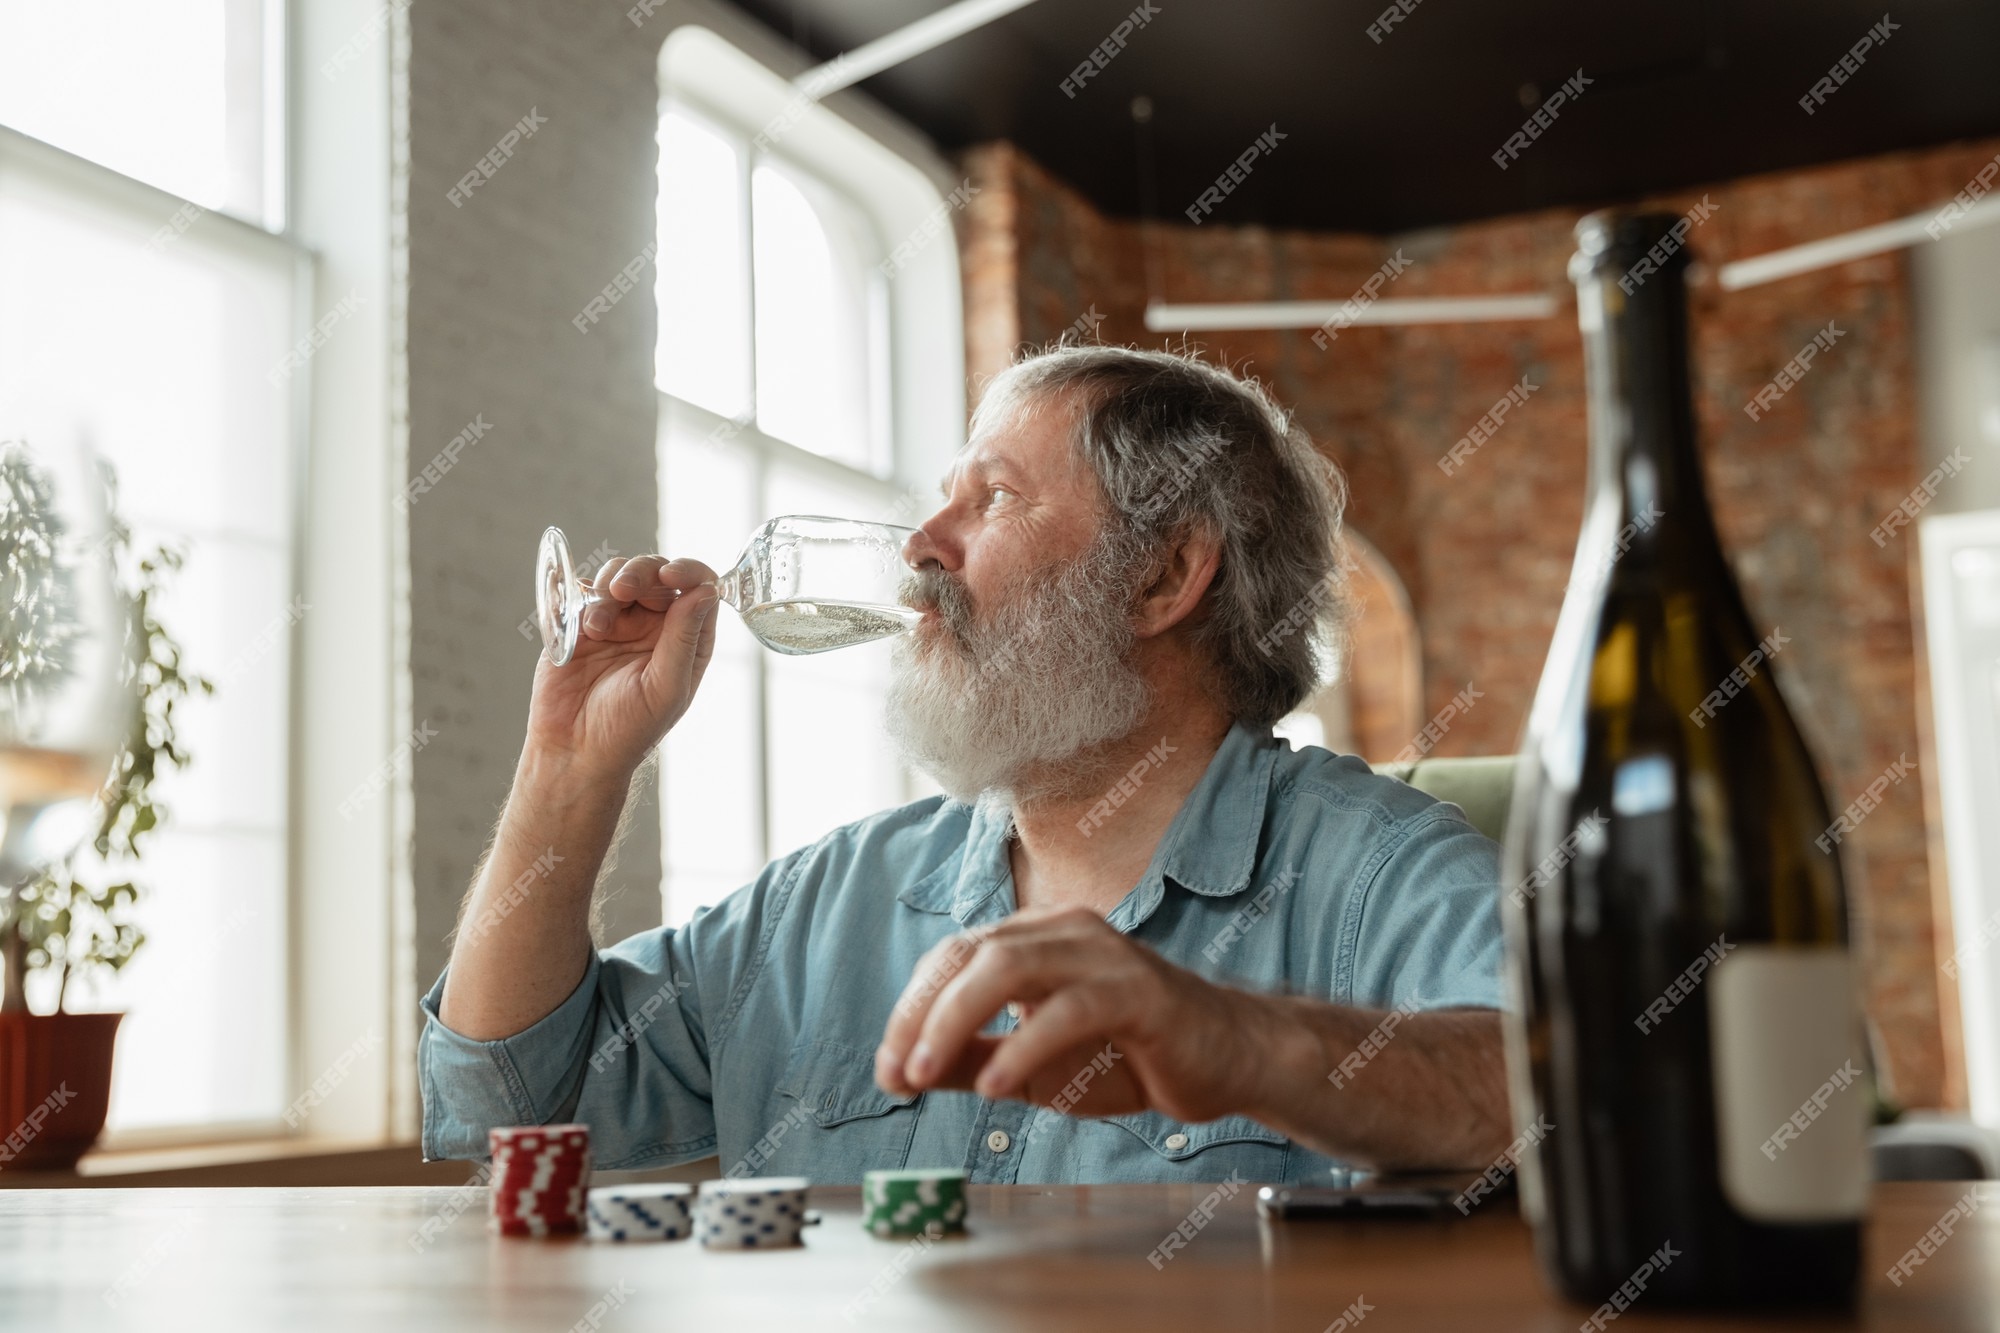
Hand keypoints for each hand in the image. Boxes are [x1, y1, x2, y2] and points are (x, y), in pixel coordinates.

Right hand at [523, 554, 719, 781]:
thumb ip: (683, 638)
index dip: (689, 573)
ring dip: (610, 586)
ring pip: (621, 574)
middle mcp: (656, 625)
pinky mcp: (583, 623)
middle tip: (623, 589)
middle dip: (642, 572)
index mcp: (687, 640)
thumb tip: (706, 591)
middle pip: (658, 573)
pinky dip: (586, 600)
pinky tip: (585, 629)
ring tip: (598, 624)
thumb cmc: (626, 730)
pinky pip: (587, 591)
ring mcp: (619, 621)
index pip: (699, 589)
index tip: (671, 575)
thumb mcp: (664, 688)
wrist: (573, 750)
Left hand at [874, 908, 1273, 1124]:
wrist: (1228, 1060)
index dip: (910, 1009)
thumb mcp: (1034, 1066)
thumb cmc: (1130, 1056)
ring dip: (955, 1021)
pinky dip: (1023, 1046)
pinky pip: (1068, 1010)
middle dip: (920, 1013)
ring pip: (1008, 967)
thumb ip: (974, 1061)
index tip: (887, 1068)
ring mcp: (1102, 955)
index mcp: (1034, 939)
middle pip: (968, 954)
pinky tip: (999, 1088)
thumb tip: (903, 1072)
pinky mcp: (1138, 991)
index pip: (951, 957)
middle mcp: (1063, 932)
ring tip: (925, 1075)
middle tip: (895, 1073)